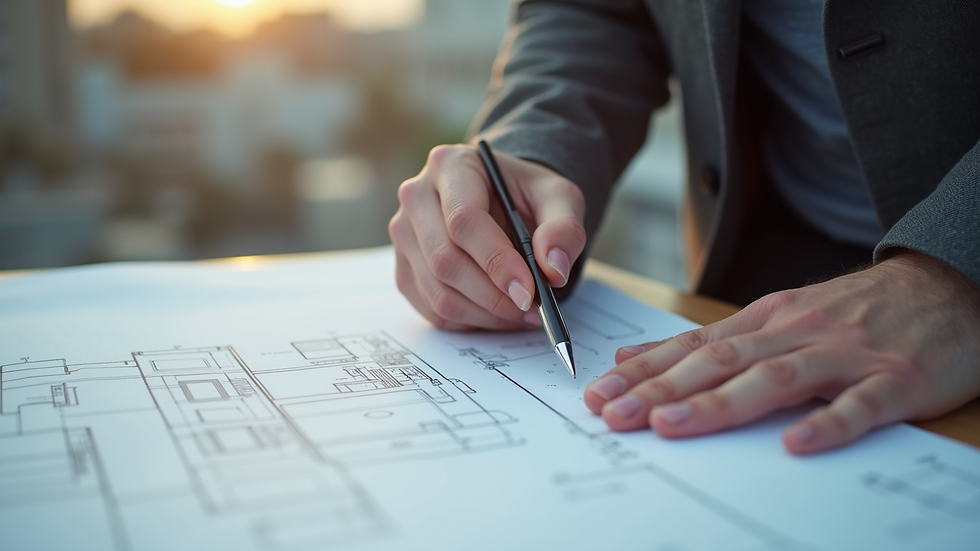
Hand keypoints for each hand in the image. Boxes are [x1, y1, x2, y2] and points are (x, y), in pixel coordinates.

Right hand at [389, 144, 585, 330]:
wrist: (504, 200)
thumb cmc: (526, 196)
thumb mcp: (559, 198)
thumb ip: (563, 228)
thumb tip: (554, 269)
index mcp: (451, 166)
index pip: (464, 220)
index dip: (496, 261)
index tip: (528, 291)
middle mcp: (416, 197)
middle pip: (445, 260)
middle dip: (493, 296)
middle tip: (531, 308)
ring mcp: (404, 235)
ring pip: (437, 291)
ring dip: (484, 314)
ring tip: (521, 312)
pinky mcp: (404, 268)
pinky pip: (431, 309)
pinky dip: (469, 321)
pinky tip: (497, 313)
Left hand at [583, 250, 979, 453]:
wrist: (948, 284)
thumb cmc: (857, 309)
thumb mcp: (780, 314)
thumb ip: (715, 339)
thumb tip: (640, 354)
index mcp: (768, 319)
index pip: (693, 346)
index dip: (643, 370)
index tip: (598, 392)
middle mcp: (797, 331)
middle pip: (720, 361)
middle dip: (660, 388)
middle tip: (613, 413)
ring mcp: (845, 354)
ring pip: (774, 378)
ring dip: (719, 403)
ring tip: (671, 425)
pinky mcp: (895, 379)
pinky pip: (858, 404)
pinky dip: (827, 423)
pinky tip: (795, 443)